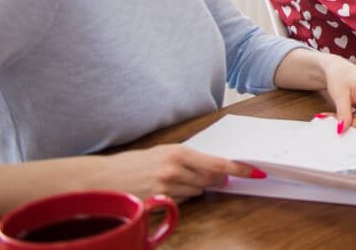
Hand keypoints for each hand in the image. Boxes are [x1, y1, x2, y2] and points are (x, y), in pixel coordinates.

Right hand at [98, 144, 259, 200]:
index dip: (238, 169)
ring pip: (197, 192)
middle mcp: (174, 170)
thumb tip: (212, 166)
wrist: (102, 178)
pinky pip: (182, 202)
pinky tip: (168, 190)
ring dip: (196, 188)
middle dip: (216, 180)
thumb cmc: (133, 163)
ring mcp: (166, 188)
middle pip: (210, 180)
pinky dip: (181, 197)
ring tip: (178, 180)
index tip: (254, 171)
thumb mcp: (161, 152)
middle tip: (218, 178)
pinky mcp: (159, 203)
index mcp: (178, 152)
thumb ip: (187, 158)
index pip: (217, 163)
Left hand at [320, 55, 355, 133]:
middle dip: (348, 120)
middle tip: (335, 112)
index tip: (334, 121)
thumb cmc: (340, 76)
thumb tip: (343, 130)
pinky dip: (355, 115)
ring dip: (351, 118)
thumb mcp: (339, 95)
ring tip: (343, 106)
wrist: (340, 69)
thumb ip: (343, 114)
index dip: (346, 125)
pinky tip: (350, 107)